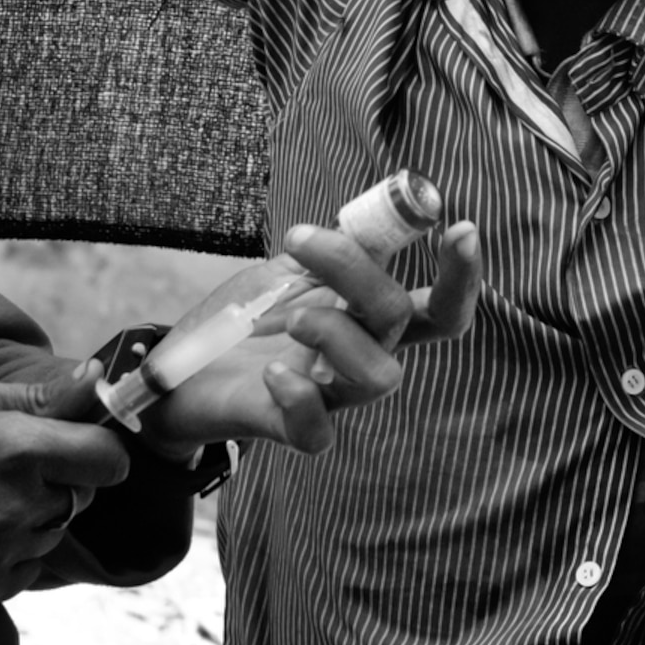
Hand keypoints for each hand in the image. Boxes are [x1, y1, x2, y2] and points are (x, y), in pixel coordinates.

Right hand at [0, 372, 132, 610]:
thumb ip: (33, 397)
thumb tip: (95, 380)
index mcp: (16, 452)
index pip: (109, 461)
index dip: (100, 450)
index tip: (81, 444)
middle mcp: (17, 508)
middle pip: (82, 497)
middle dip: (61, 480)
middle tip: (8, 468)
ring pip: (52, 534)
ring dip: (32, 517)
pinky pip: (24, 569)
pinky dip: (8, 553)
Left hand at [141, 219, 484, 454]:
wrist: (181, 370)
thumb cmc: (243, 319)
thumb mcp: (287, 271)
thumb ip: (334, 251)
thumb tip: (376, 215)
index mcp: (370, 318)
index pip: (439, 306)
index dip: (462, 275)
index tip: (462, 228)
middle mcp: (363, 356)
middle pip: (403, 318)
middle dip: (358, 270)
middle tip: (298, 239)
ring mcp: (332, 394)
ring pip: (378, 376)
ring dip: (335, 332)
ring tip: (289, 319)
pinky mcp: (294, 427)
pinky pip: (319, 429)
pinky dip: (301, 397)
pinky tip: (273, 372)